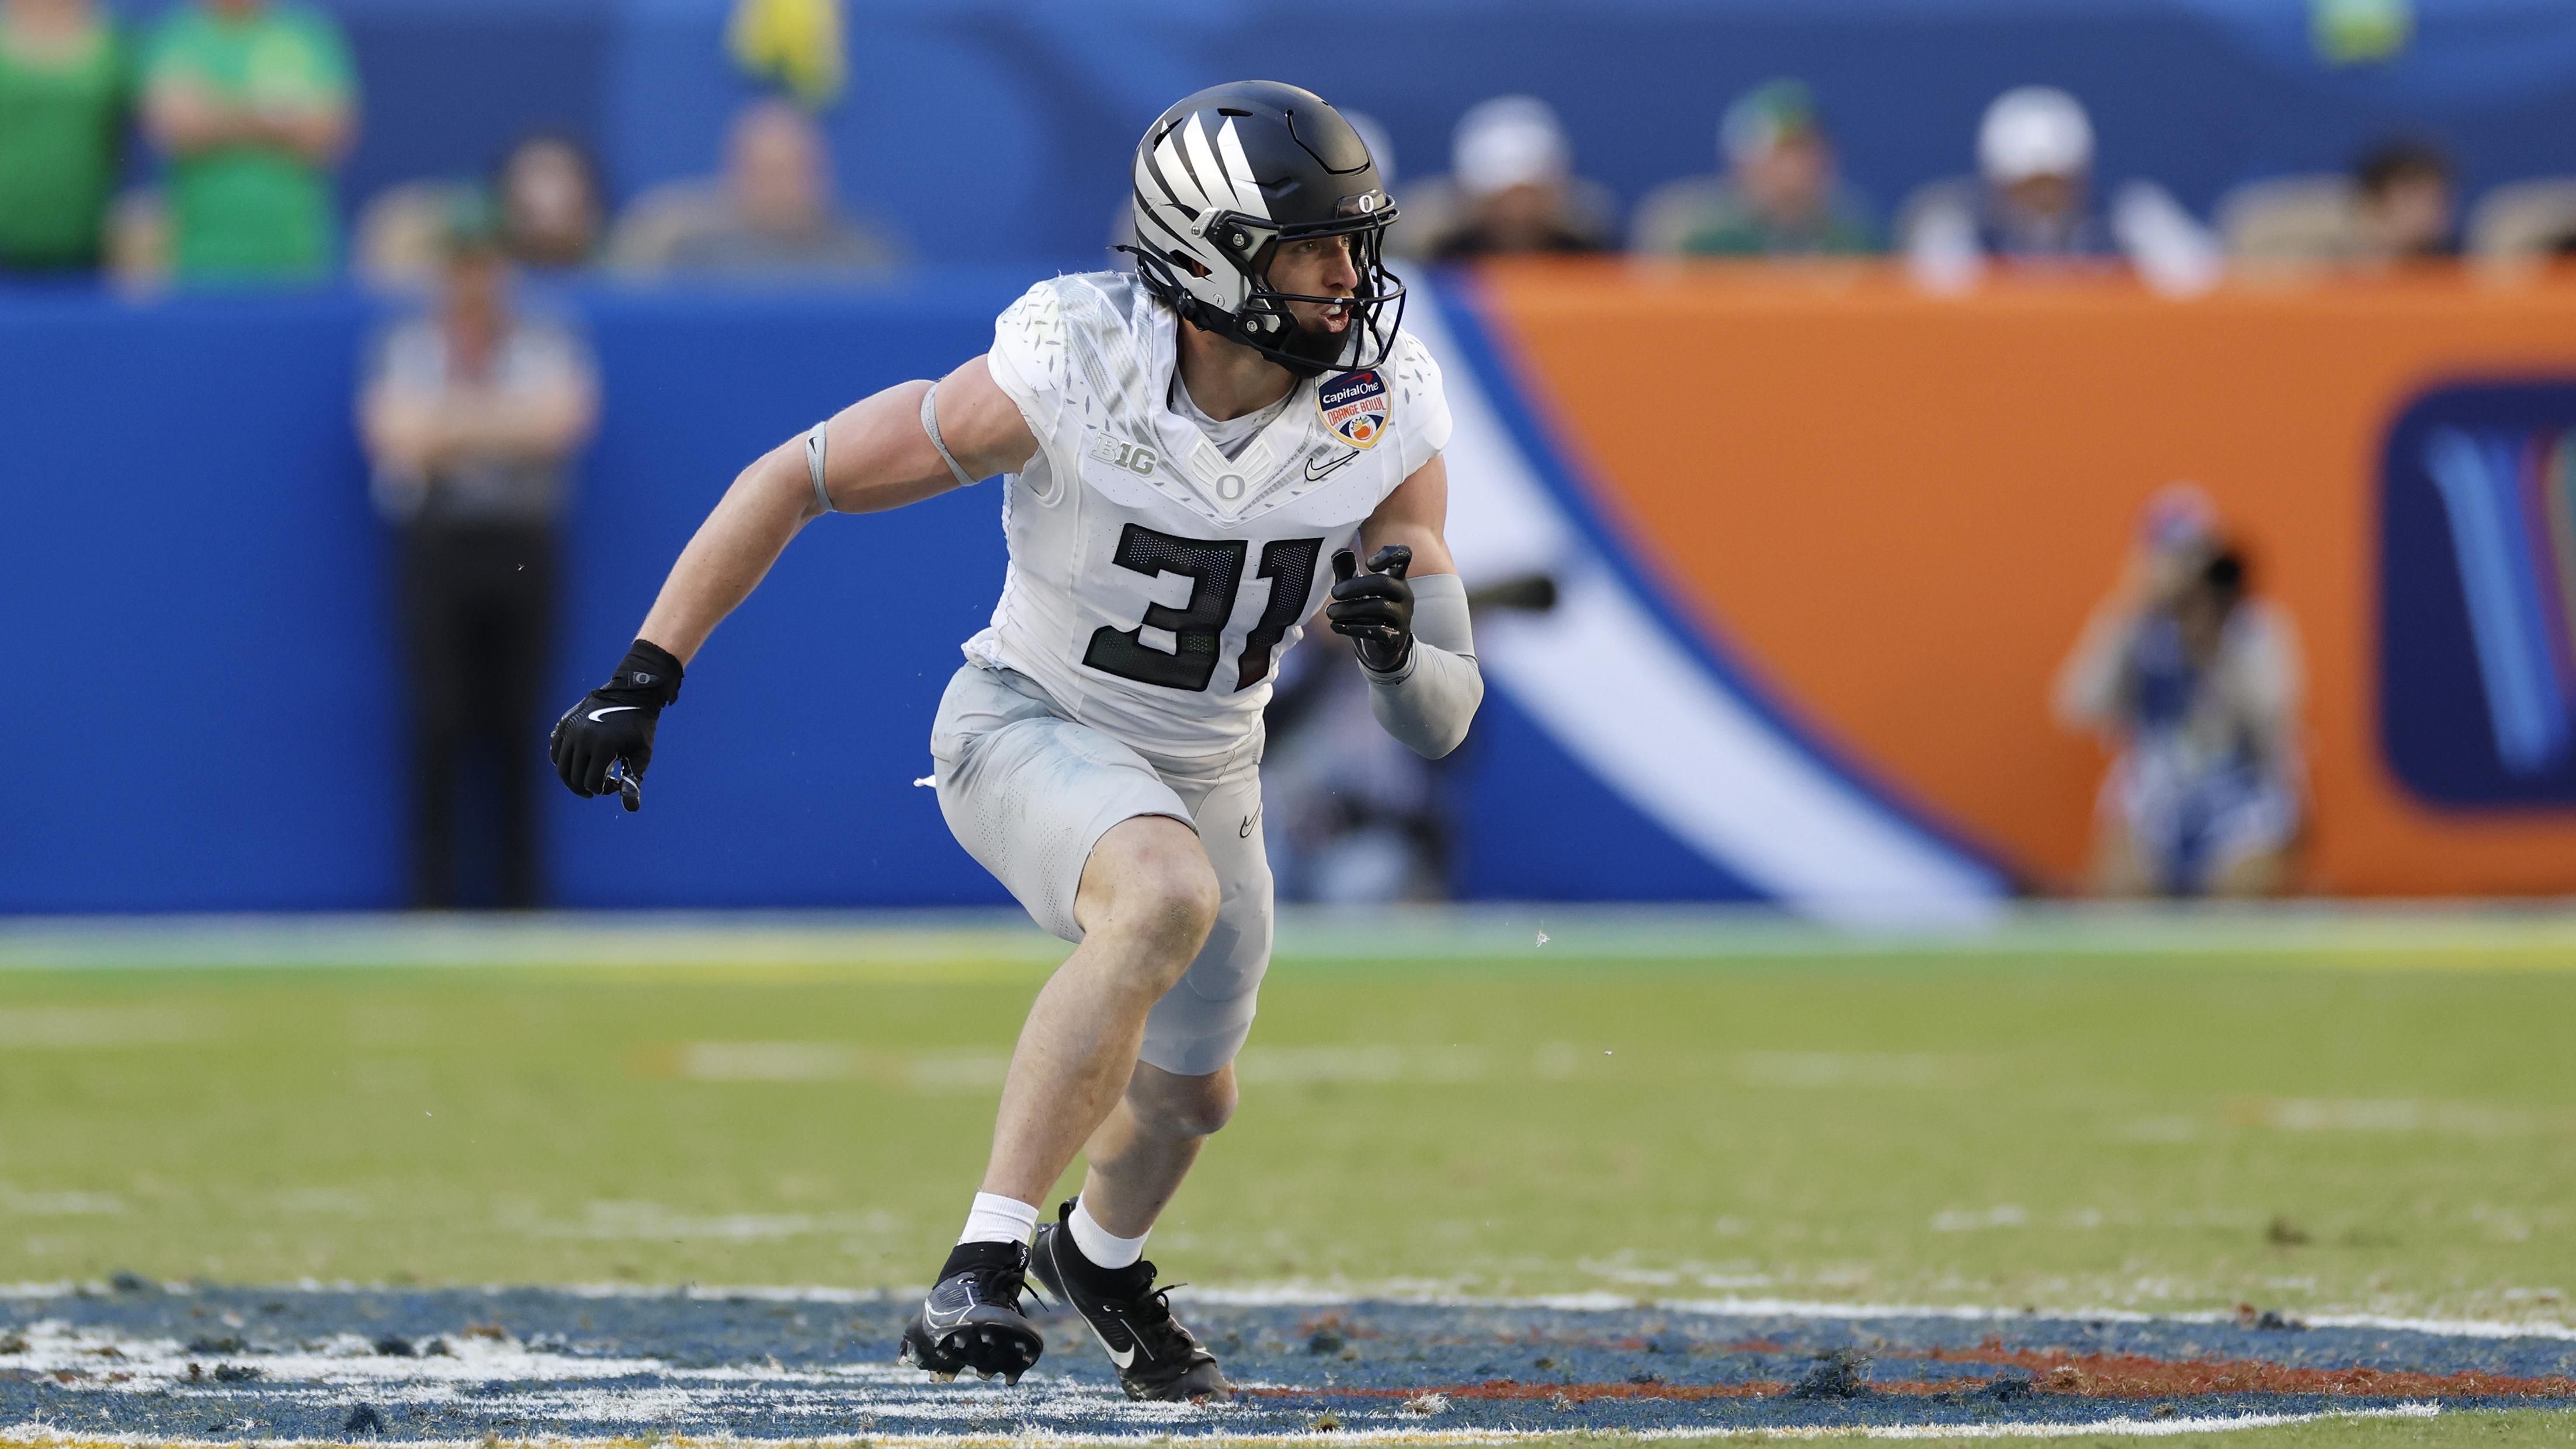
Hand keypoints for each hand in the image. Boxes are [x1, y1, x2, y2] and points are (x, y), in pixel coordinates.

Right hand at [550, 640, 683, 808]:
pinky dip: (563, 762)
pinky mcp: (563, 724)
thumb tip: (631, 810)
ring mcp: (569, 729)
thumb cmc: (640, 727)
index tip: (616, 782)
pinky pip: (555, 751)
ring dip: (573, 778)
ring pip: (561, 767)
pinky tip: (578, 762)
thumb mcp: (642, 754)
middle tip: (602, 782)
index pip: (592, 783)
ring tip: (587, 778)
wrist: (630, 694)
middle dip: (588, 786)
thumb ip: (634, 781)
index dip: (604, 790)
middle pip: (574, 778)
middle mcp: (581, 738)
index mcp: (602, 746)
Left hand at [1327, 544, 1413, 672]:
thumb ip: (1347, 570)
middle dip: (1355, 586)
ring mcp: (1403, 617)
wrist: (1384, 646)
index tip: (1367, 563)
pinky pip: (1377, 630)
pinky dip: (1353, 628)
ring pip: (1380, 606)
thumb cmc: (1370, 609)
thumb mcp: (1358, 589)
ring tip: (1330, 612)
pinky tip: (1336, 626)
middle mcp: (1404, 595)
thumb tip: (1338, 551)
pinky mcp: (1396, 637)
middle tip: (1333, 593)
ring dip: (1350, 609)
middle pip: (1385, 583)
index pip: (1403, 556)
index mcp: (1396, 578)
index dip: (1388, 554)